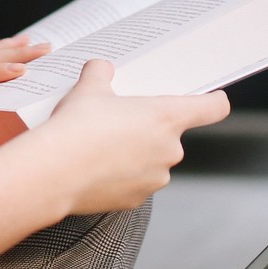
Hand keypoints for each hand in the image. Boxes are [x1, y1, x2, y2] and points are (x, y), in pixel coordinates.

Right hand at [20, 59, 229, 214]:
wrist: (53, 172)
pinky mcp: (136, 200)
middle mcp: (169, 150)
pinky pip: (135, 182)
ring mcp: (155, 178)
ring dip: (135, 154)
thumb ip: (101, 73)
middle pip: (171, 135)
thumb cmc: (77, 128)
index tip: (214, 98)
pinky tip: (96, 167)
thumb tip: (101, 68)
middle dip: (149, 129)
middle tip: (120, 121)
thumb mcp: (88, 88)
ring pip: (152, 160)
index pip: (212, 108)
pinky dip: (121, 176)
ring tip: (102, 146)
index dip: (214, 101)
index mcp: (166, 118)